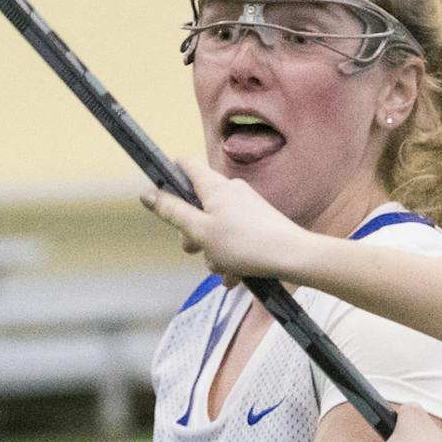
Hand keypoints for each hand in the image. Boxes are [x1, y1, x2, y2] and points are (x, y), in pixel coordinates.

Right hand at [141, 157, 312, 279]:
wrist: (294, 256)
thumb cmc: (245, 243)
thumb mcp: (199, 231)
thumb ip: (172, 212)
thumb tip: (147, 193)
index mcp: (214, 186)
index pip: (184, 165)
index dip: (167, 176)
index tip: (160, 196)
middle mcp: (230, 191)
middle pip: (197, 205)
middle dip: (191, 232)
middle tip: (193, 250)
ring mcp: (246, 207)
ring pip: (216, 227)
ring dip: (214, 252)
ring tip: (224, 269)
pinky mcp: (259, 224)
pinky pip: (235, 239)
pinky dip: (231, 257)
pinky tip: (236, 276)